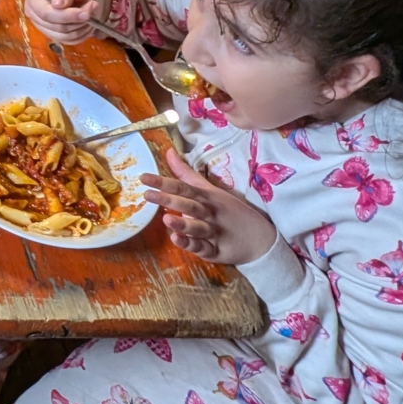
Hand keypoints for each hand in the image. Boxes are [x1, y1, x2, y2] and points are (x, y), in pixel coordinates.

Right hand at [23, 0, 101, 43]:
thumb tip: (58, 4)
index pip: (46, 13)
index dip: (66, 16)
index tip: (85, 14)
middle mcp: (34, 15)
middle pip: (56, 27)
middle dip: (78, 20)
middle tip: (94, 6)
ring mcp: (44, 27)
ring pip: (65, 36)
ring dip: (83, 26)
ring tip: (92, 11)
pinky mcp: (55, 36)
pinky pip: (71, 41)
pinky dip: (83, 33)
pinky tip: (88, 21)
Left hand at [142, 148, 277, 265]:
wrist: (260, 239)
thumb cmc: (230, 211)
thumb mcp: (211, 191)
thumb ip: (187, 174)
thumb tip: (168, 152)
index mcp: (206, 197)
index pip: (183, 186)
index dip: (164, 182)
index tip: (143, 178)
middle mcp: (209, 213)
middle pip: (189, 204)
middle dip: (169, 199)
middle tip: (147, 195)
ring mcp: (213, 232)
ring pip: (197, 227)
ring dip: (182, 223)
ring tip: (166, 218)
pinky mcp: (216, 251)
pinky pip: (202, 248)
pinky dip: (190, 244)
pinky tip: (176, 240)